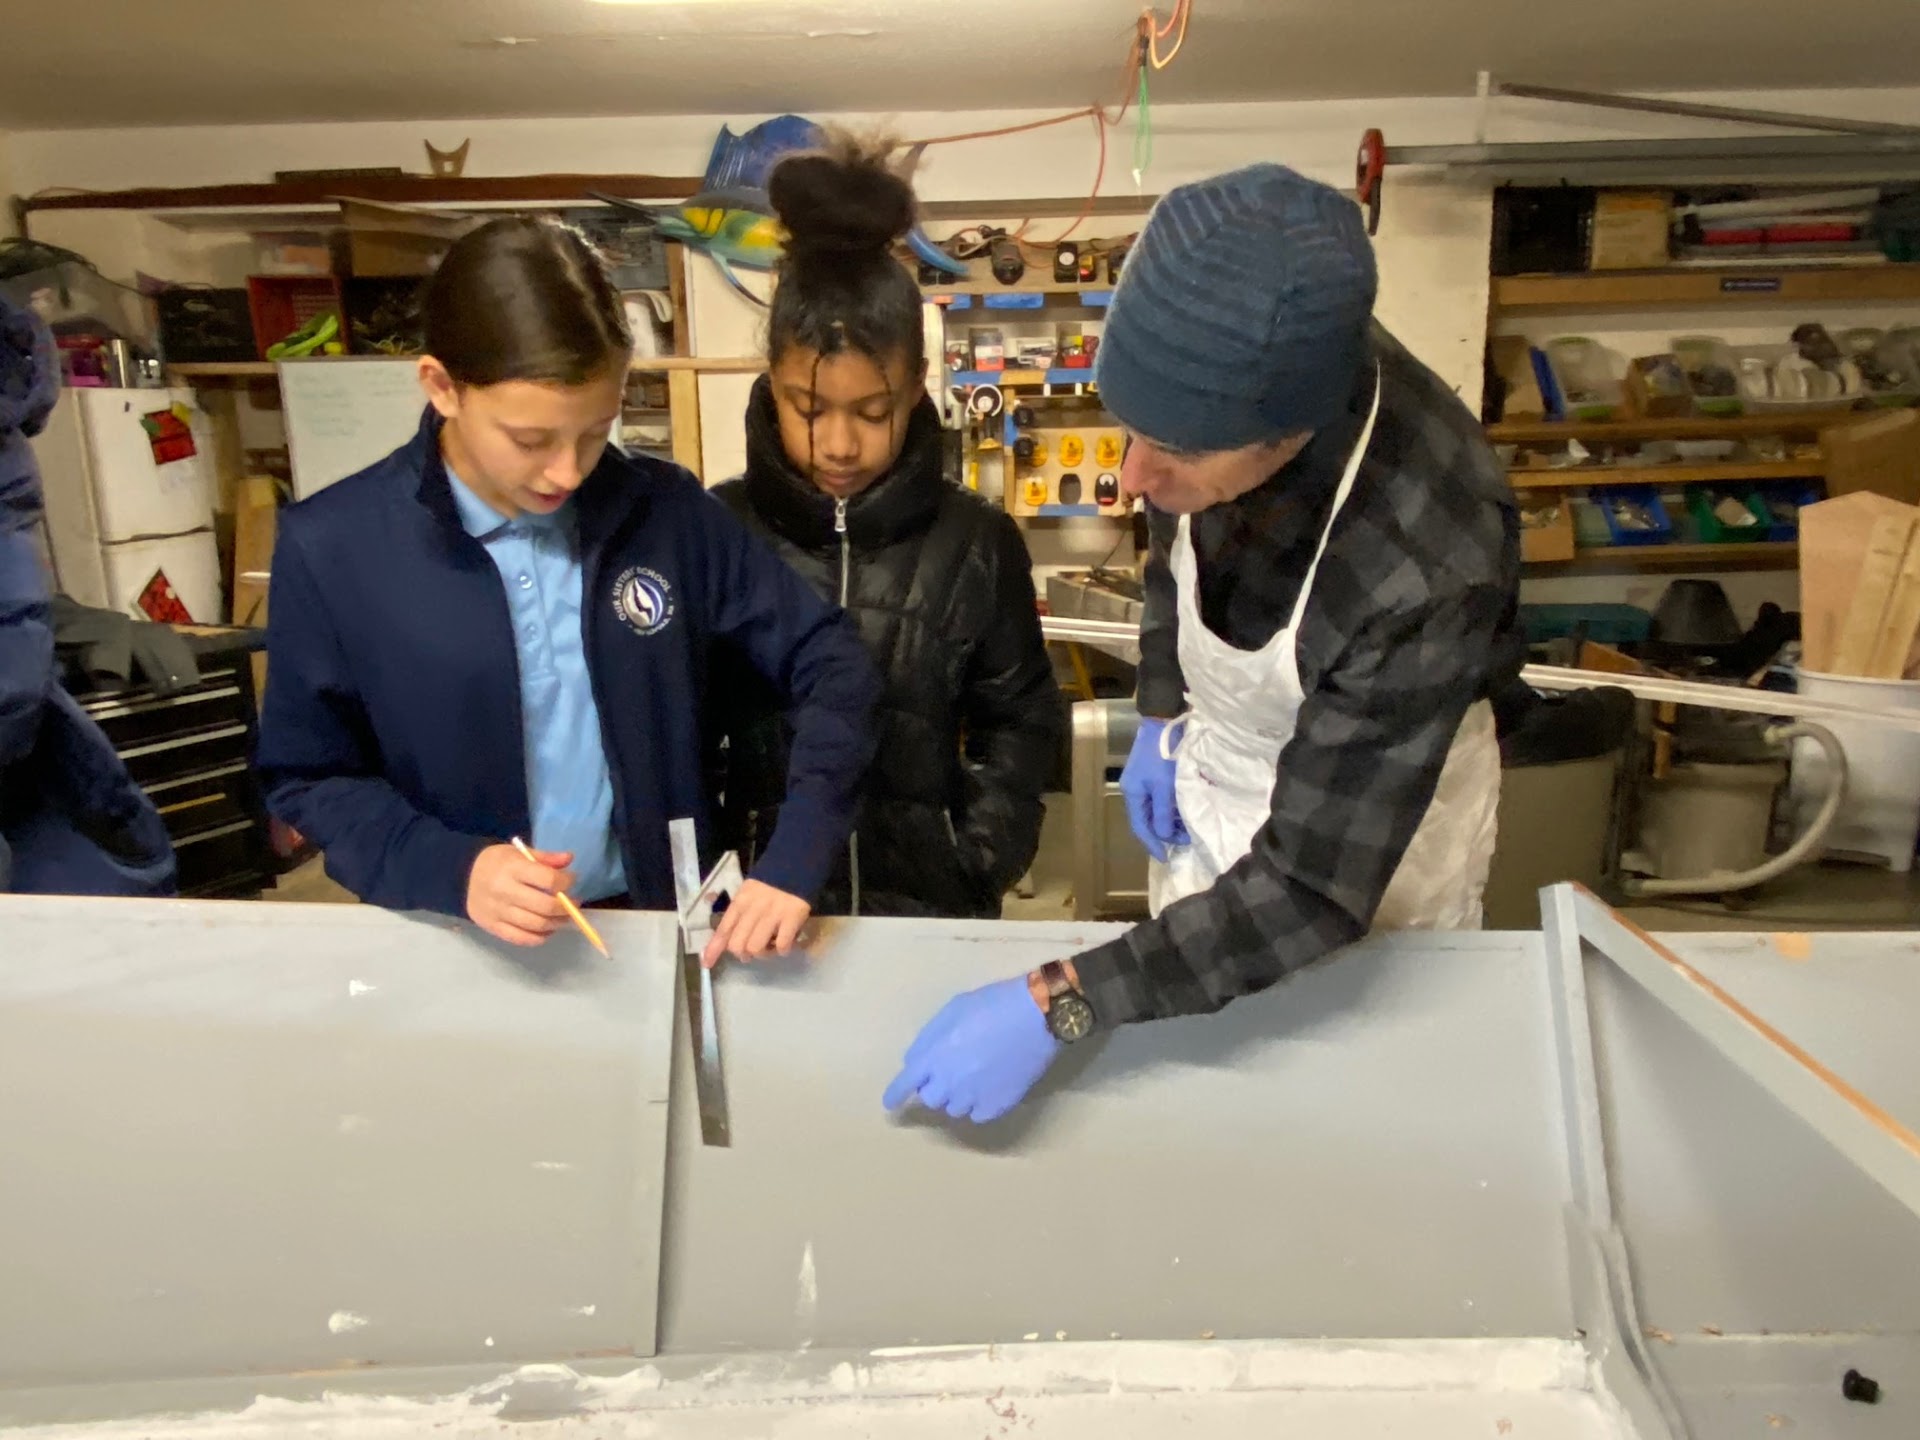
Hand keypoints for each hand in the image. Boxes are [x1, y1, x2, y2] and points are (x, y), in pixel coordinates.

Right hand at [467, 844, 575, 947]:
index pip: (548, 880)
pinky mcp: (492, 927)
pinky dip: (540, 937)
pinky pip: (522, 938)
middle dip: (566, 907)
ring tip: (563, 917)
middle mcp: (503, 891)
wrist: (462, 875)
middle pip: (545, 906)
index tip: (571, 881)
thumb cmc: (498, 862)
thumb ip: (545, 857)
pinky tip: (547, 929)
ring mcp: (497, 911)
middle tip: (573, 904)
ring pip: (536, 925)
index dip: (566, 882)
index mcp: (512, 868)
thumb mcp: (519, 852)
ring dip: (557, 923)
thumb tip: (569, 858)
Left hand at [704, 878, 810, 966]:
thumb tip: (728, 940)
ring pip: (756, 948)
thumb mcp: (748, 893)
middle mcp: (753, 909)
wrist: (797, 864)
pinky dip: (783, 950)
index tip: (707, 964)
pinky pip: (782, 945)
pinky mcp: (792, 917)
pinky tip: (785, 945)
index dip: (713, 949)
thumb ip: (738, 913)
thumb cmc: (770, 883)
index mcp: (740, 902)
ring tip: (771, 947)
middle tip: (753, 951)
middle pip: (737, 945)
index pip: (723, 930)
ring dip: (763, 954)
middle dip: (743, 954)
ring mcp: (773, 913)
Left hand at [883, 976, 1059, 1123]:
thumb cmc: (993, 1004)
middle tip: (953, 1069)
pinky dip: (979, 1105)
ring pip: (954, 1109)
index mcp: (933, 1055)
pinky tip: (991, 1086)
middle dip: (935, 1086)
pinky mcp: (997, 1106)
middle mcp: (948, 1081)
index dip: (895, 1094)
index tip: (890, 1104)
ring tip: (977, 1074)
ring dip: (958, 1095)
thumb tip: (915, 1062)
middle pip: (930, 1098)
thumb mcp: (952, 1010)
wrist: (1036, 1016)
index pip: (905, 1083)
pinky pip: (978, 1115)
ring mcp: (973, 1097)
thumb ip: (928, 1038)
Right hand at [1120, 716, 1188, 861]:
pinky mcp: (1153, 775)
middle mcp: (1135, 790)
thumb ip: (1164, 814)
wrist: (1163, 721)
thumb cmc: (1164, 756)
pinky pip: (1160, 800)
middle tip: (1185, 841)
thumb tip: (1166, 836)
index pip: (1141, 828)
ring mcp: (1143, 782)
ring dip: (1170, 821)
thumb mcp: (1165, 787)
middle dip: (1165, 834)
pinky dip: (1171, 809)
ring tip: (1187, 829)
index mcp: (1133, 794)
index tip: (1166, 858)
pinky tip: (1183, 812)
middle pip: (1147, 820)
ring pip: (1155, 811)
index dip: (1153, 844)